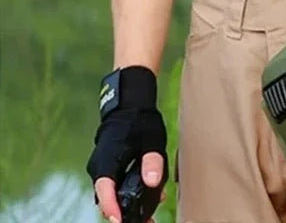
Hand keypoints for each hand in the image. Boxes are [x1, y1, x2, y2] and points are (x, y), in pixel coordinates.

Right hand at [86, 66, 167, 222]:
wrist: (129, 106)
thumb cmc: (139, 120)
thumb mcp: (152, 138)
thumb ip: (152, 160)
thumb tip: (152, 183)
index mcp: (107, 161)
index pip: (105, 191)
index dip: (112, 209)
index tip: (120, 222)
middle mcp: (100, 169)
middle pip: (108, 199)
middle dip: (125, 214)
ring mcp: (103, 170)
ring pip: (112, 196)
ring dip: (129, 207)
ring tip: (151, 218)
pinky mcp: (109, 170)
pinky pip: (116, 188)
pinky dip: (130, 195)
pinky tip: (151, 199)